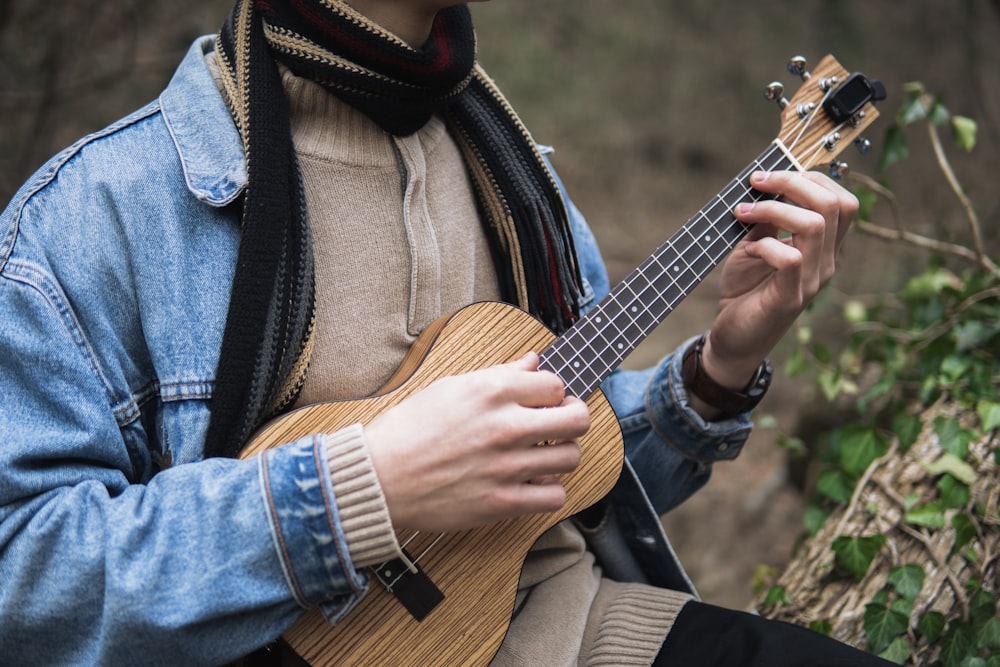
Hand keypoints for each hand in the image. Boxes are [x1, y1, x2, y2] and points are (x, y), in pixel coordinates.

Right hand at [363, 353, 588, 532]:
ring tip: (544, 454)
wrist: (378, 478)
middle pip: (577, 420)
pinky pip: (555, 497)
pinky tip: (532, 482)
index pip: (556, 384)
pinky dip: (549, 490)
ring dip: (561, 455)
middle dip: (573, 418)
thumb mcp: (450, 388)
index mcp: (492, 391)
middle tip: (561, 423)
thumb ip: (499, 374)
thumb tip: (532, 362)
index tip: (547, 400)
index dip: (554, 392)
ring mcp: (507, 466)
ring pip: (571, 457)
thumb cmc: (407, 431)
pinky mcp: (502, 502)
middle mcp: (505, 426)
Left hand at [699, 170, 856, 396]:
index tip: (768, 176)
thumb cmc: (744, 291)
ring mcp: (811, 282)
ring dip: (774, 208)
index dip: (810, 178)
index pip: (842, 201)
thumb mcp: (754, 245)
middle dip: (793, 182)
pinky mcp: (790, 299)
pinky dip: (765, 245)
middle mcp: (826, 263)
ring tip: (742, 212)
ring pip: (815, 226)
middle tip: (756, 183)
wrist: (732, 340)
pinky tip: (747, 251)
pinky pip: (790, 258)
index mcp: (823, 248)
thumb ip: (767, 219)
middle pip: (835, 204)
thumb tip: (767, 183)